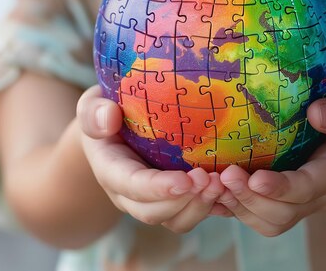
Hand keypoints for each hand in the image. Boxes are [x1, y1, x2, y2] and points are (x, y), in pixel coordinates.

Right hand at [77, 85, 227, 232]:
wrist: (115, 129)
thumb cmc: (107, 111)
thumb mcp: (92, 106)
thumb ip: (94, 112)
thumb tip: (109, 117)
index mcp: (111, 171)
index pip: (132, 186)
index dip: (158, 188)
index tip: (184, 180)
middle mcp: (130, 195)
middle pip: (155, 212)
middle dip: (185, 201)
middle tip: (211, 179)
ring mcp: (154, 201)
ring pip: (177, 220)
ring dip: (202, 207)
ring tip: (223, 184)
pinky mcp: (176, 200)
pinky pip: (194, 214)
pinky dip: (215, 208)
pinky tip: (232, 192)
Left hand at [217, 85, 325, 235]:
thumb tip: (317, 113)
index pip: (309, 187)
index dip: (281, 187)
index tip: (255, 177)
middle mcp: (316, 195)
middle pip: (283, 212)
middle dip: (251, 198)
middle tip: (224, 176)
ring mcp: (298, 202)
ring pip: (267, 221)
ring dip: (238, 206)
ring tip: (213, 184)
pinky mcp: (280, 201)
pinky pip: (256, 216)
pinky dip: (232, 208)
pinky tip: (210, 192)